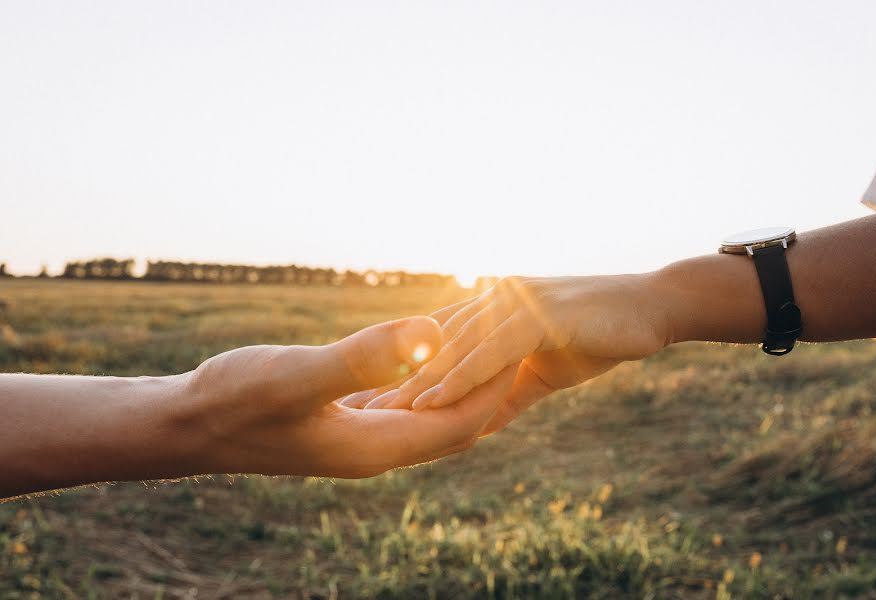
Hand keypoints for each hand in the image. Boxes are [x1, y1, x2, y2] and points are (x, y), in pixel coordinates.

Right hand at [176, 317, 517, 477]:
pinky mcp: (343, 419)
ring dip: (459, 379)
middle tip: (521, 338)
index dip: (497, 385)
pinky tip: (428, 347)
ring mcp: (358, 436)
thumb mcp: (296, 374)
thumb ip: (363, 359)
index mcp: (375, 448)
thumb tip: (431, 334)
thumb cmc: (233, 400)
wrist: (187, 424)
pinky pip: (401, 401)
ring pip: (429, 412)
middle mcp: (375, 449)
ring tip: (487, 339)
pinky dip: (424, 376)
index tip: (525, 343)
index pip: (461, 423)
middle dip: (490, 384)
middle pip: (455, 423)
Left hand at [345, 275, 671, 425]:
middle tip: (361, 409)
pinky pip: (490, 350)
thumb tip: (476, 425)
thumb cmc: (599, 337)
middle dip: (400, 377)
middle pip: (437, 342)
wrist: (654, 310)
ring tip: (384, 412)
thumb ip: (507, 395)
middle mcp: (496, 297)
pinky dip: (460, 377)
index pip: (441, 341)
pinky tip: (433, 401)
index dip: (408, 371)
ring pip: (456, 346)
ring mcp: (516, 301)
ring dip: (420, 381)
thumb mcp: (543, 373)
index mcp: (494, 307)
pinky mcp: (538, 313)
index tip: (376, 402)